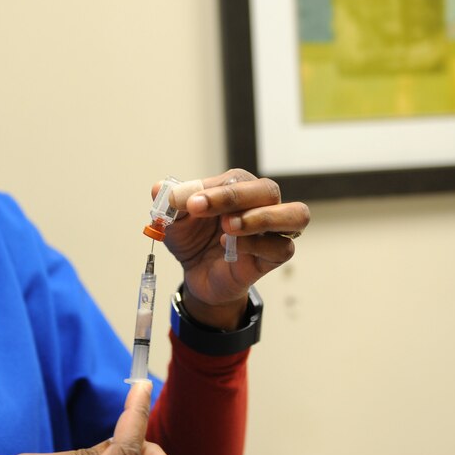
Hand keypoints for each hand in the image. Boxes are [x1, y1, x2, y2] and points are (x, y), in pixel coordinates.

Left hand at [159, 169, 309, 328]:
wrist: (197, 274)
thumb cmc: (194, 240)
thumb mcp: (175, 221)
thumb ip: (171, 203)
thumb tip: (160, 189)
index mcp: (240, 188)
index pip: (236, 179)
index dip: (210, 189)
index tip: (183, 201)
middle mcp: (263, 204)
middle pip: (268, 190)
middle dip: (233, 197)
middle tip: (199, 208)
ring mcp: (274, 231)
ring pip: (295, 214)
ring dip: (261, 217)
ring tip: (228, 226)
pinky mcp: (275, 257)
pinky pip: (282, 248)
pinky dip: (258, 245)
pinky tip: (231, 248)